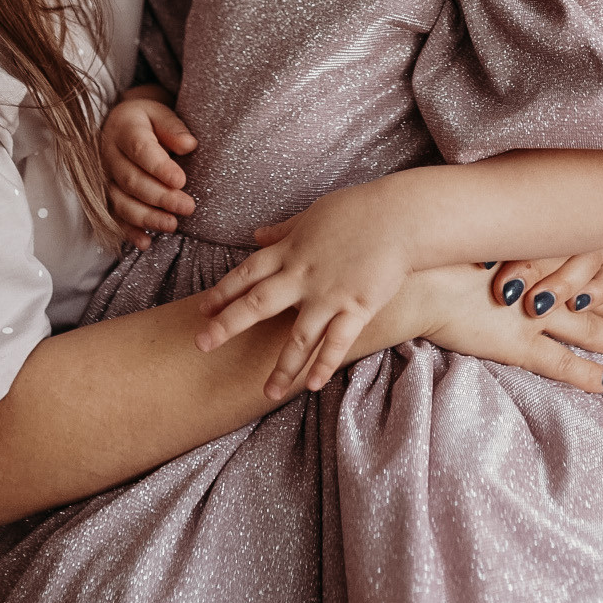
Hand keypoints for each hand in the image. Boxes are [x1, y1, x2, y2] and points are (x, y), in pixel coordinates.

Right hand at [99, 88, 196, 249]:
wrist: (121, 124)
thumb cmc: (147, 119)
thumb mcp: (160, 112)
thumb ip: (173, 127)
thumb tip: (189, 144)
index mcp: (124, 129)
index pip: (140, 149)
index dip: (159, 167)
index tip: (181, 180)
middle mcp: (109, 155)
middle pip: (132, 180)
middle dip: (160, 197)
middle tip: (187, 207)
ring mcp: (104, 178)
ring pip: (120, 202)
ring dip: (146, 217)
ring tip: (172, 225)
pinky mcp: (105, 196)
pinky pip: (113, 217)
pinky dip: (128, 232)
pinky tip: (146, 243)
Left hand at [198, 190, 414, 398]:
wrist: (401, 216)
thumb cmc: (359, 209)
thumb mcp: (313, 214)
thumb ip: (283, 230)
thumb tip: (256, 234)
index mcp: (290, 250)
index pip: (247, 273)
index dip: (223, 291)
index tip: (202, 310)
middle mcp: (303, 275)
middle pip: (257, 303)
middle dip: (227, 324)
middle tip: (201, 344)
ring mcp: (329, 294)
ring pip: (298, 336)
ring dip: (281, 367)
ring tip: (266, 392)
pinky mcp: (357, 306)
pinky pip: (336, 342)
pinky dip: (323, 364)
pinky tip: (311, 385)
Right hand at [408, 254, 602, 393]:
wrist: (416, 281)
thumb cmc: (435, 254)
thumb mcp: (471, 236)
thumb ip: (495, 237)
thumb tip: (498, 228)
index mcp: (534, 251)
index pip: (580, 261)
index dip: (598, 271)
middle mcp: (541, 282)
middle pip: (590, 295)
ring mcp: (533, 316)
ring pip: (587, 329)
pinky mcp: (518, 345)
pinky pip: (563, 363)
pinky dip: (588, 374)